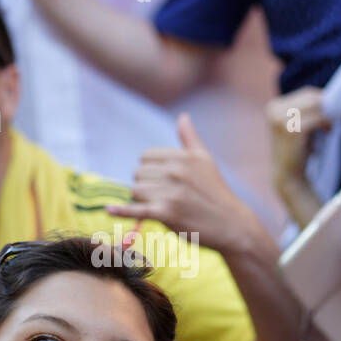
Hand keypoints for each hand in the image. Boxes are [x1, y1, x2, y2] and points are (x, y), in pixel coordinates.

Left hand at [105, 114, 255, 255]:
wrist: (231, 224)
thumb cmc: (216, 191)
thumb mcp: (205, 160)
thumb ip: (189, 138)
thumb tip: (182, 116)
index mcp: (183, 156)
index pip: (145, 156)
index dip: (151, 169)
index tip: (164, 180)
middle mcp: (176, 171)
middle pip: (138, 173)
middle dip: (146, 185)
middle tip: (165, 196)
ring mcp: (170, 193)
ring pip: (136, 191)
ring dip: (143, 200)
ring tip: (162, 206)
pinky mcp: (166, 214)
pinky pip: (136, 210)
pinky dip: (121, 211)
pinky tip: (109, 210)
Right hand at [267, 86, 326, 188]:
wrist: (288, 175)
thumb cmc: (298, 149)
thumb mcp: (299, 125)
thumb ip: (308, 109)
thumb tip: (329, 96)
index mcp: (274, 106)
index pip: (306, 93)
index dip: (322, 100)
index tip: (331, 111)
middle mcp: (275, 110)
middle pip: (311, 96)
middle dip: (326, 107)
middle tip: (332, 120)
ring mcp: (281, 119)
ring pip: (316, 105)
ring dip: (327, 116)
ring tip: (328, 128)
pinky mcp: (292, 129)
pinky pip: (317, 118)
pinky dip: (326, 124)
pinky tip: (327, 132)